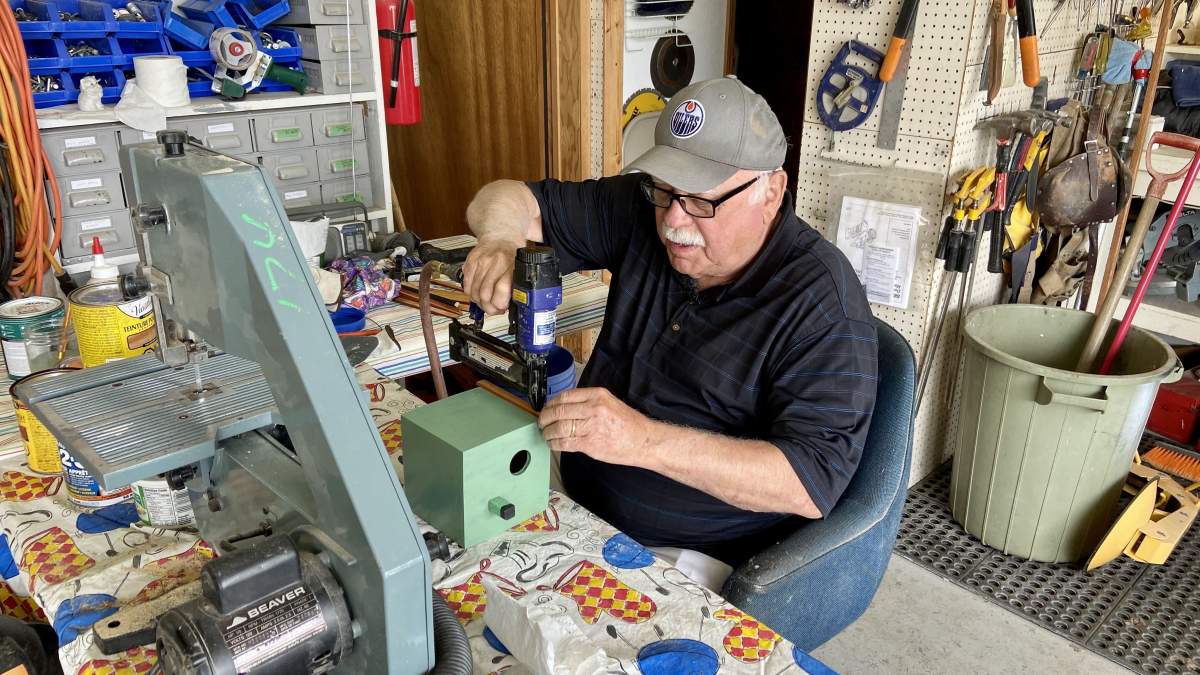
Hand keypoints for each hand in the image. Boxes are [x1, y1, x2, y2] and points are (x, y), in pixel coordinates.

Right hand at [462, 239, 519, 314]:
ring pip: (474, 291)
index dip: (500, 303)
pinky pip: (466, 285)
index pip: (501, 289)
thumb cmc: (512, 253)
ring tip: (487, 304)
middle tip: (494, 310)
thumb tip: (512, 304)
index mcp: (510, 263)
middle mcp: (494, 261)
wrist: (501, 234)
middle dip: (489, 307)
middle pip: (485, 293)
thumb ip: (517, 284)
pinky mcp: (470, 262)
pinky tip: (478, 294)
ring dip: (480, 303)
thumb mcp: (522, 267)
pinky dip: (471, 294)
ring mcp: (480, 261)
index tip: (502, 308)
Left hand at [538, 388, 656, 466]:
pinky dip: (554, 443)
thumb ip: (589, 402)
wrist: (644, 441)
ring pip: (558, 428)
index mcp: (597, 395)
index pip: (565, 396)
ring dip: (548, 432)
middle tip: (541, 423)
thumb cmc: (628, 424)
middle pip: (558, 411)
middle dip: (545, 418)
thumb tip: (564, 408)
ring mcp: (591, 426)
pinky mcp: (590, 444)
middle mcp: (593, 408)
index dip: (551, 404)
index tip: (546, 409)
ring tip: (546, 435)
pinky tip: (553, 443)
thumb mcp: (610, 402)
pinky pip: (564, 443)